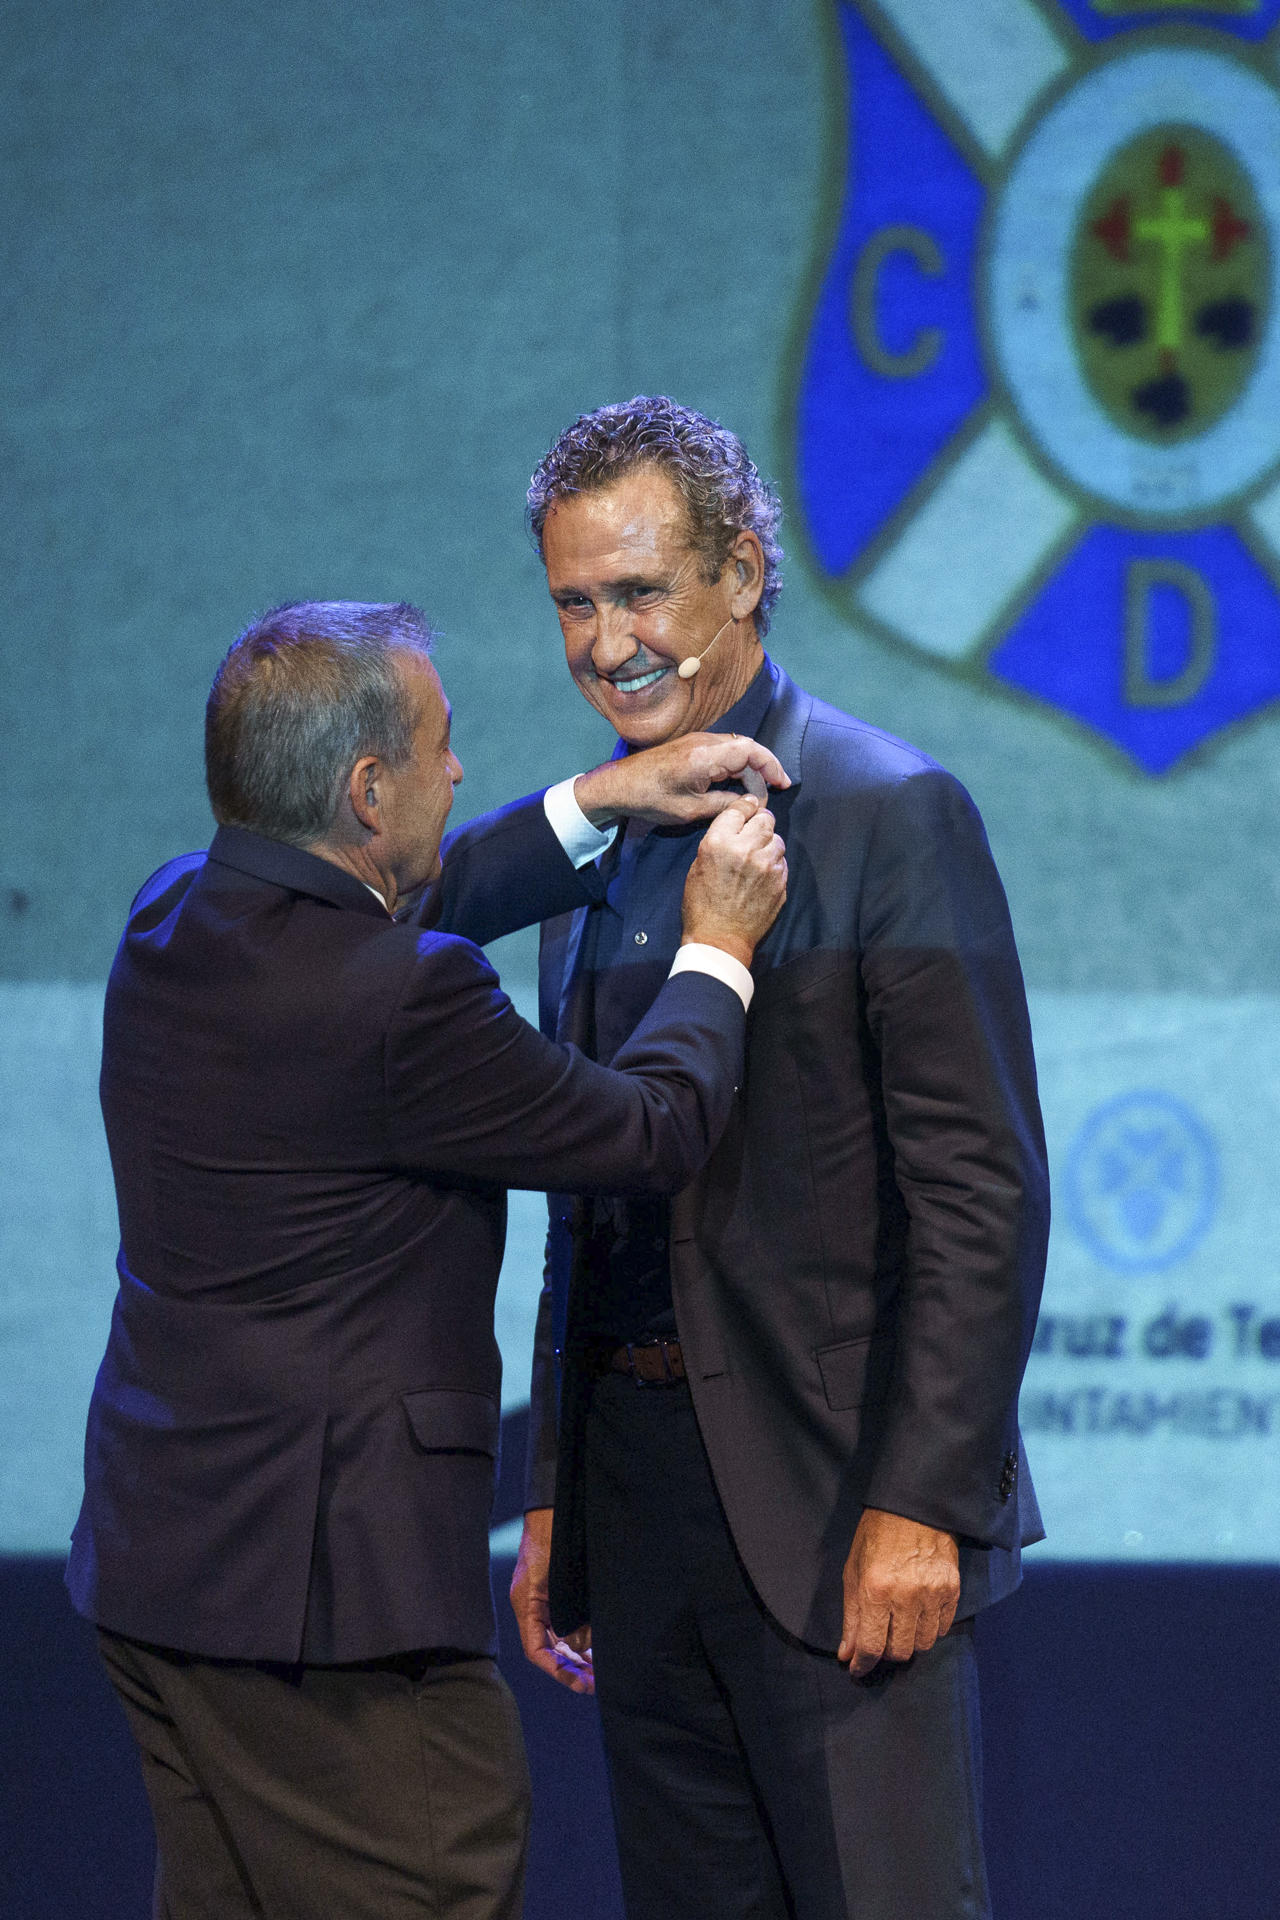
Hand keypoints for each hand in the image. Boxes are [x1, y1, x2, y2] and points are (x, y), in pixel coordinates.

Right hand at [509, 1507, 594, 1694]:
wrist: (555, 1505)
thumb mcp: (558, 1574)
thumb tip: (580, 1644)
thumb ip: (566, 1609)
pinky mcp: (558, 1591)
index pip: (537, 1651)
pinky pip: (567, 1623)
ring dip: (579, 1656)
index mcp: (527, 1604)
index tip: (580, 1683)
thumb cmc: (553, 1533)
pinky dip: (582, 1637)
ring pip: (561, 1639)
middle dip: (572, 1668)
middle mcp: (534, 1606)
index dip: (557, 1671)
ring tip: (601, 1671)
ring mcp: (545, 1599)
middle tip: (596, 1683)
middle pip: (551, 1649)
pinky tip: (599, 1646)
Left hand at [574, 732, 788, 827]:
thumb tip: (752, 804)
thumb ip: (725, 805)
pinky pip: (723, 750)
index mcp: (705, 756)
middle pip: (747, 747)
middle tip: (774, 791)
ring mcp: (697, 741)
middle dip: (764, 768)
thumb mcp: (691, 810)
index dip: (771, 765)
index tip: (783, 783)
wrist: (619, 784)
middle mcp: (704, 741)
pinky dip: (736, 765)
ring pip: (736, 748)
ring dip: (750, 768)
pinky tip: (738, 783)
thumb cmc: (651, 798)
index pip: (751, 751)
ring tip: (757, 792)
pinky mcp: (691, 745)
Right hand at [680, 801, 786, 966]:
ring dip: (769, 845)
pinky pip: (782, 862)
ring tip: (757, 859)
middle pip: (765, 819)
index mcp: (720, 842)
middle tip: (753, 833)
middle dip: (760, 823)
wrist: (719, 939)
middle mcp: (747, 849)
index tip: (748, 808)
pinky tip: (762, 876)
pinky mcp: (780, 882)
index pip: (740, 808)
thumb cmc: (701, 905)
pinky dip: (774, 865)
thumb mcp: (698, 866)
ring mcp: (767, 866)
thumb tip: (736, 826)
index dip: (745, 807)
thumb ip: (719, 840)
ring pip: (777, 840)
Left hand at [837, 1508, 960, 1677]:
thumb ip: (851, 1616)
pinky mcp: (952, 1589)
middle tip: (880, 1638)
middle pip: (900, 1651)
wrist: (913, 1505)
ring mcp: (932, 1593)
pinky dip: (929, 1629)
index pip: (871, 1646)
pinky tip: (919, 1615)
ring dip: (908, 1641)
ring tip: (900, 1625)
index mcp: (876, 1590)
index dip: (862, 1664)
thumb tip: (847, 1654)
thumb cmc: (876, 1535)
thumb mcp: (853, 1571)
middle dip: (885, 1651)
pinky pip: (943, 1628)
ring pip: (923, 1644)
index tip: (857, 1669)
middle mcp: (906, 1596)